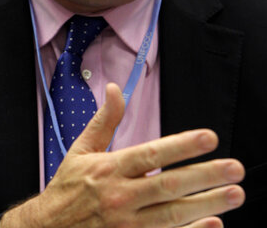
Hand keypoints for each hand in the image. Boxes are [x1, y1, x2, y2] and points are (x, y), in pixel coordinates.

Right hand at [0, 83, 244, 227]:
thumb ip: (104, 120)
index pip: (151, 154)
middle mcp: (121, 197)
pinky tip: (213, 224)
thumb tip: (115, 88)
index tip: (209, 138)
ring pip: (173, 216)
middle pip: (169, 186)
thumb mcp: (82, 149)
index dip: (181, 146)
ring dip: (207, 204)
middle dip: (205, 176)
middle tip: (235, 168)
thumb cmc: (68, 188)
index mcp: (110, 169)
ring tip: (235, 194)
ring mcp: (127, 225)